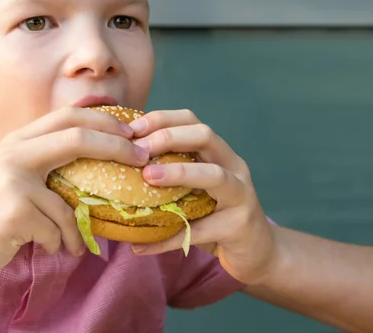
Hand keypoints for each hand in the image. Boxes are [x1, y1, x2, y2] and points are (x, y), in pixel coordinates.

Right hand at [0, 106, 148, 283]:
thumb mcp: (12, 176)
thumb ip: (44, 162)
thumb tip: (94, 152)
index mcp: (17, 141)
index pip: (67, 115)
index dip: (104, 119)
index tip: (131, 132)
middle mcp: (15, 153)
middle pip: (78, 136)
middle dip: (118, 146)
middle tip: (143, 158)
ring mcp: (14, 180)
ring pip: (70, 203)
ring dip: (76, 230)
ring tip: (74, 244)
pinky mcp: (17, 211)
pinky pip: (58, 231)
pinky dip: (59, 244)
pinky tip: (45, 248)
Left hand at [129, 109, 276, 284]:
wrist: (258, 253)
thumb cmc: (216, 217)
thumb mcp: (193, 190)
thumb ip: (168, 177)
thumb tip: (114, 173)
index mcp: (219, 153)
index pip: (191, 120)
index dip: (161, 120)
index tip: (130, 130)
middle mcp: (234, 166)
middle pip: (205, 135)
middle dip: (168, 137)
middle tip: (137, 151)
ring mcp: (242, 194)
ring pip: (214, 175)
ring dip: (178, 173)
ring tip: (147, 177)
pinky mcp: (240, 226)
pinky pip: (202, 229)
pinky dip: (169, 238)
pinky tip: (142, 246)